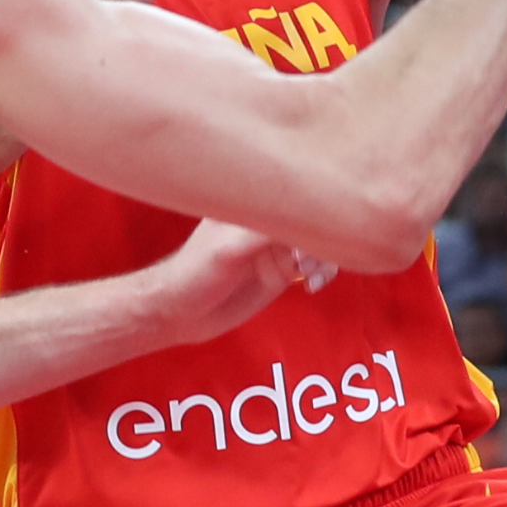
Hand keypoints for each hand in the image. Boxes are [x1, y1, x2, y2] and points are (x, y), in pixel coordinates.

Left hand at [151, 219, 336, 345]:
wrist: (181, 313)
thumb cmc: (195, 272)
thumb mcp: (229, 248)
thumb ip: (266, 231)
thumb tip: (304, 212)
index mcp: (251, 203)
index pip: (293, 193)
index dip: (312, 205)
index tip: (322, 221)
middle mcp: (266, 222)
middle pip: (310, 217)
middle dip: (321, 234)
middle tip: (309, 257)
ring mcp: (275, 247)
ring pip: (317, 242)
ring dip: (324, 256)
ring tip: (310, 274)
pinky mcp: (282, 272)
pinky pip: (315, 265)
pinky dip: (322, 272)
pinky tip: (311, 285)